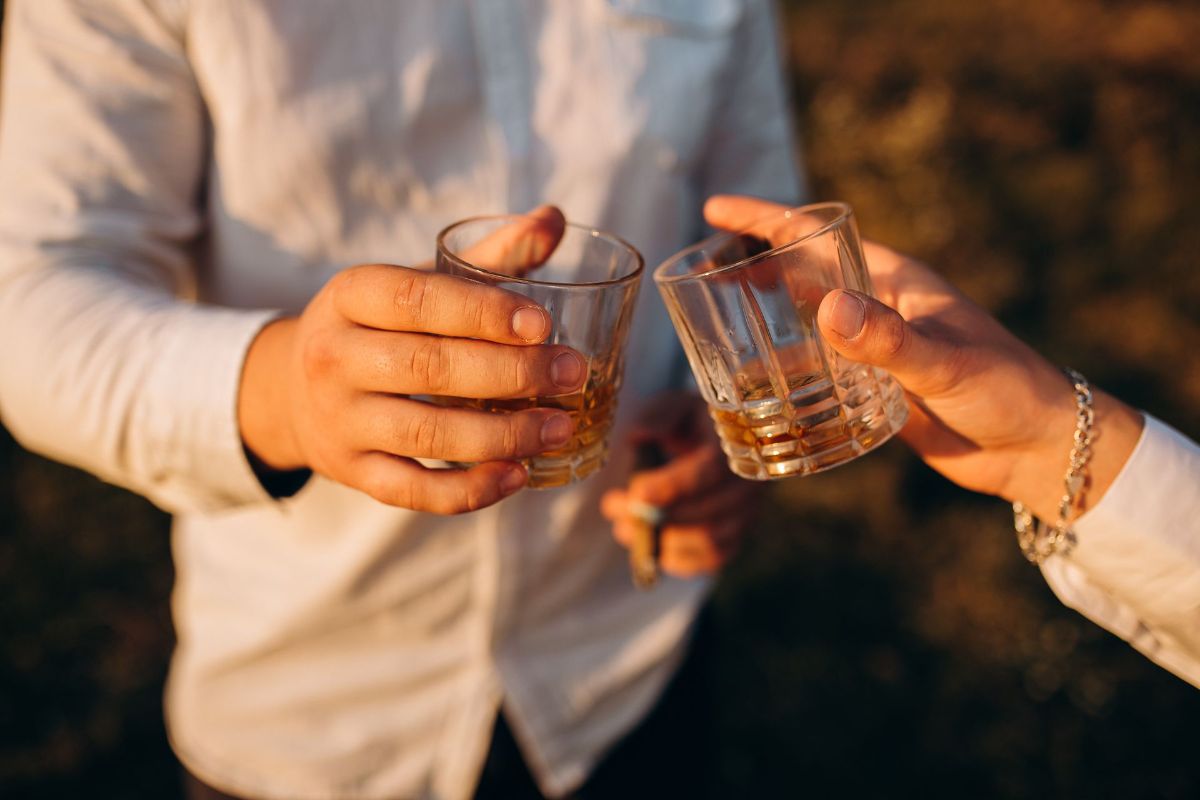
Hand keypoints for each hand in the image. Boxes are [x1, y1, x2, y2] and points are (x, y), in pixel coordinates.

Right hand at [237, 207, 589, 513]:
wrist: (294, 389)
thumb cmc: (381, 326)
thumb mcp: (417, 280)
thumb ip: (487, 256)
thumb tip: (554, 218)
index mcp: (350, 296)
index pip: (416, 298)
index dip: (482, 311)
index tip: (543, 324)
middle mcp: (335, 357)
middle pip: (428, 368)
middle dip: (510, 373)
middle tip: (572, 374)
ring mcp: (340, 420)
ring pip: (426, 436)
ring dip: (502, 436)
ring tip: (560, 428)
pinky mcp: (352, 472)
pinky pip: (413, 490)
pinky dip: (469, 490)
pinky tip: (518, 476)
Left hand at [602, 391, 759, 577]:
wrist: (721, 438)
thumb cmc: (692, 421)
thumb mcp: (675, 405)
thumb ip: (659, 416)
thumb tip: (639, 438)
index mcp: (736, 444)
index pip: (710, 471)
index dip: (673, 486)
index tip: (636, 493)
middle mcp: (749, 483)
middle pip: (707, 512)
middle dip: (656, 516)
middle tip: (613, 508)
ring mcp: (747, 513)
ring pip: (710, 541)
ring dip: (662, 542)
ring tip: (623, 529)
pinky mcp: (738, 535)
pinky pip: (713, 559)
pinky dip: (679, 561)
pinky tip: (649, 550)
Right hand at [704, 195, 1144, 520]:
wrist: (1036, 449)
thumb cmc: (1004, 390)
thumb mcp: (943, 360)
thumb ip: (887, 339)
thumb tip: (826, 309)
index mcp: (892, 280)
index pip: (816, 238)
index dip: (764, 221)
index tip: (716, 211)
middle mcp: (876, 308)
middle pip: (799, 278)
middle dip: (750, 274)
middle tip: (697, 279)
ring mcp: (873, 350)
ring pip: (801, 332)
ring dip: (760, 335)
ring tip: (710, 345)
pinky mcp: (873, 391)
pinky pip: (816, 379)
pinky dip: (784, 384)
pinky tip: (754, 400)